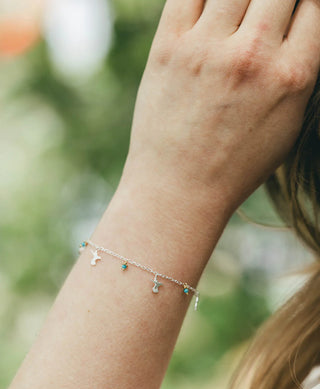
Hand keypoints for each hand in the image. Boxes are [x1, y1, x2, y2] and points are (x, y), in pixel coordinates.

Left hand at [121, 0, 319, 213]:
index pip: (314, 4)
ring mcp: (207, 48)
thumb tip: (298, 25)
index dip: (302, 6)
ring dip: (240, 0)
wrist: (179, 189)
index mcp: (293, 75)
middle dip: (276, 0)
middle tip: (261, 18)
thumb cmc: (236, 164)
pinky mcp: (168, 47)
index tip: (289, 14)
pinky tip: (208, 12)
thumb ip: (298, 68)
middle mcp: (253, 55)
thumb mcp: (287, 124)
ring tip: (234, 19)